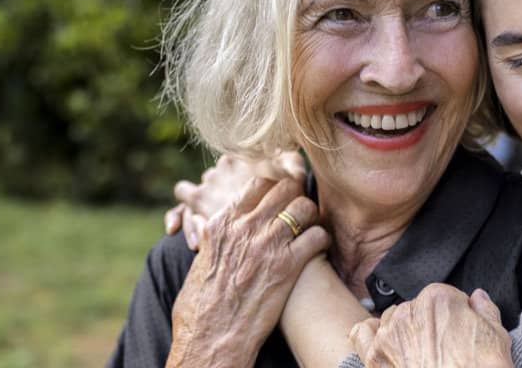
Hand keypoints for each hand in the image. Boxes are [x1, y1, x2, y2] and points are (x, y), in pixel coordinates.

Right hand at [166, 170, 328, 367]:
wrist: (212, 338)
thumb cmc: (200, 308)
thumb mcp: (199, 262)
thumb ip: (210, 239)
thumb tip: (210, 232)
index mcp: (221, 224)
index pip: (256, 184)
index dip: (274, 186)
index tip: (282, 194)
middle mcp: (244, 228)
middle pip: (283, 188)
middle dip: (296, 194)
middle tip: (301, 208)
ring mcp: (266, 245)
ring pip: (304, 207)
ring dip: (311, 216)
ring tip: (310, 229)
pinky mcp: (287, 267)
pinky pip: (317, 236)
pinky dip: (322, 240)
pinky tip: (318, 250)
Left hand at [350, 284, 511, 367]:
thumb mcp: (497, 337)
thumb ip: (485, 310)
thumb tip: (478, 297)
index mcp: (438, 299)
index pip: (444, 297)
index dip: (454, 315)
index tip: (460, 331)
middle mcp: (409, 312)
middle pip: (417, 309)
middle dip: (429, 324)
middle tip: (444, 348)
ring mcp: (389, 336)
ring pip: (391, 321)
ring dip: (403, 331)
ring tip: (420, 353)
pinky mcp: (375, 359)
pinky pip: (362, 335)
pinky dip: (370, 335)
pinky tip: (383, 344)